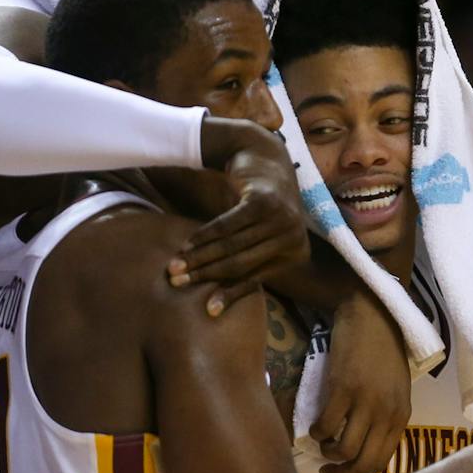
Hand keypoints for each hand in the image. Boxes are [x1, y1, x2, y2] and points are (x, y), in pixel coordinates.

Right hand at [168, 121, 309, 315]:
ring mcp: (281, 219)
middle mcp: (293, 238)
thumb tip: (215, 308)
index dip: (231, 294)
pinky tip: (187, 245)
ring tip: (175, 267)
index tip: (208, 311)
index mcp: (296, 254)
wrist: (266, 161)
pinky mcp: (264, 202)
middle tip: (178, 282)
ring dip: (199, 257)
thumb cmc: (260, 209)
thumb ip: (246, 266)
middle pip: (241, 263)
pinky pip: (228, 225)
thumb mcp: (259, 239)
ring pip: (231, 246)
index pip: (256, 279)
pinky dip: (205, 236)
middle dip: (206, 275)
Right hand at [311, 291, 411, 472]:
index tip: (342, 471)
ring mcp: (366, 401)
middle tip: (325, 469)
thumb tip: (362, 446)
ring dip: (327, 453)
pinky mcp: (343, 388)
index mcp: (401, 416)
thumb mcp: (394, 391)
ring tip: (321, 442)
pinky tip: (315, 426)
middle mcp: (387, 413)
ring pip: (343, 449)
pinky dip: (316, 432)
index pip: (382, 460)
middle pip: (363, 461)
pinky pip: (325, 425)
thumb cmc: (382, 354)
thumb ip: (384, 418)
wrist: (373, 317)